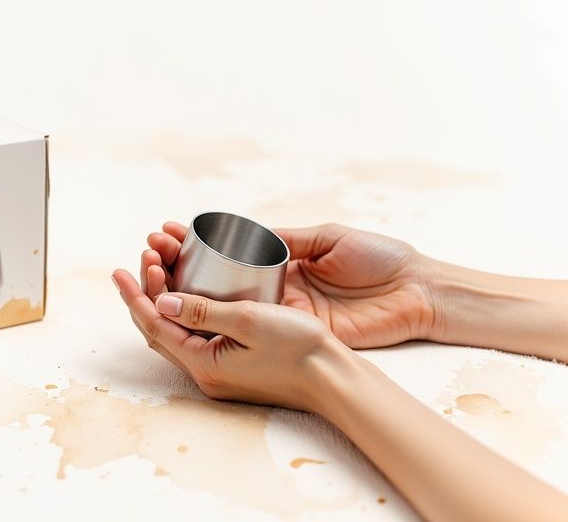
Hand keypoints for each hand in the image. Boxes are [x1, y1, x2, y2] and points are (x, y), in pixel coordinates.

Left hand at [112, 269, 349, 410]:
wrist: (335, 379)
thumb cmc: (299, 349)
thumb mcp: (249, 321)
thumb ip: (202, 311)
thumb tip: (160, 302)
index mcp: (204, 363)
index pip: (154, 326)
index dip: (134, 296)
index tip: (118, 270)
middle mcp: (206, 373)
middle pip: (159, 331)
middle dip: (146, 294)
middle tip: (143, 260)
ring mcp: (220, 372)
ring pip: (176, 334)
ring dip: (164, 302)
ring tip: (160, 268)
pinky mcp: (234, 366)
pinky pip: (196, 337)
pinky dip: (185, 312)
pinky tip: (188, 293)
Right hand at [141, 222, 439, 347]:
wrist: (418, 292)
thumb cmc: (380, 258)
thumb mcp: (328, 237)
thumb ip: (288, 238)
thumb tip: (244, 232)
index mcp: (284, 263)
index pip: (227, 256)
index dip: (195, 247)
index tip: (165, 234)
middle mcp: (275, 290)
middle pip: (215, 282)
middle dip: (176, 267)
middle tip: (149, 251)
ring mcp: (280, 315)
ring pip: (221, 307)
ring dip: (183, 292)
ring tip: (153, 272)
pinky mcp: (292, 335)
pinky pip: (245, 329)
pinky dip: (211, 319)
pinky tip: (182, 305)